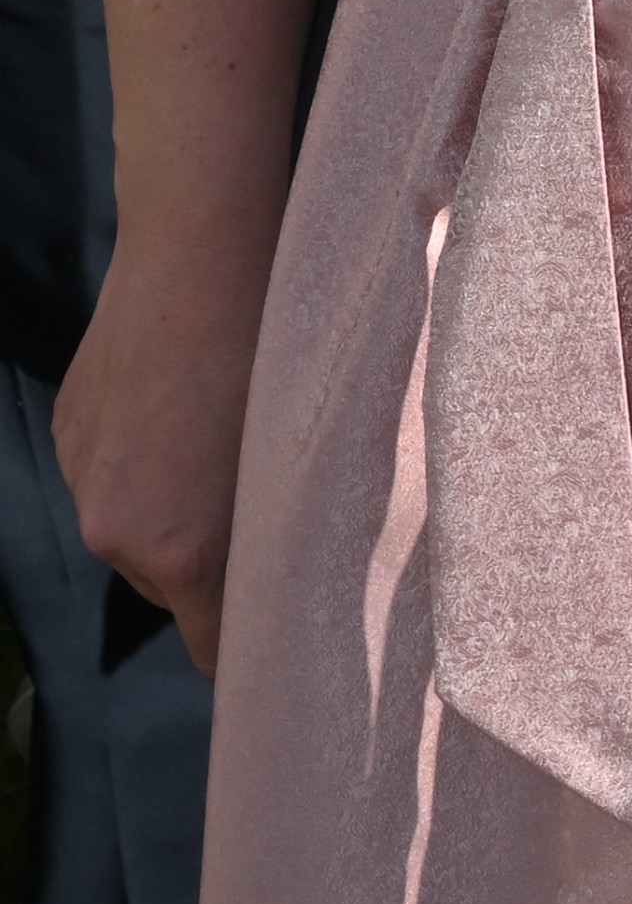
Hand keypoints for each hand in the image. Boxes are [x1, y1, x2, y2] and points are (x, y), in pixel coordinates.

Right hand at [52, 219, 276, 675]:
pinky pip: (109, 479)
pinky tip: (175, 406)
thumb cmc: (274, 350)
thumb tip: (276, 588)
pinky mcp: (65, 436)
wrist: (200, 253)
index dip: (244, 644)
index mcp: (182, 551)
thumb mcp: (292, 462)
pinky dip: (139, 463)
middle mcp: (116, 532)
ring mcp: (81, 481)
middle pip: (169, 588)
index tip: (274, 634)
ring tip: (213, 439)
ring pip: (135, 532)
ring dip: (170, 509)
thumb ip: (270, 540)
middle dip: (209, 562)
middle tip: (255, 499)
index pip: (209, 650)